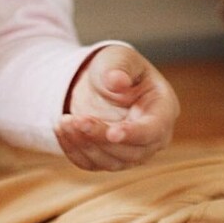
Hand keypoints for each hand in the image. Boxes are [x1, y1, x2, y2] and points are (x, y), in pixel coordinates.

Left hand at [55, 45, 179, 170]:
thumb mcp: (118, 58)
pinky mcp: (109, 161)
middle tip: (76, 120)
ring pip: (111, 162)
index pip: (153, 131)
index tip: (112, 133)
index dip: (133, 134)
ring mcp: (132, 154)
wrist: (99, 84)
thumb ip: (119, 67)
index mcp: (163, 110)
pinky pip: (91, 164)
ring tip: (63, 121)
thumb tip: (117, 82)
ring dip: (85, 145)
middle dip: (101, 138)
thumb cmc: (116, 67)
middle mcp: (152, 139)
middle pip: (131, 152)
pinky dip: (74, 150)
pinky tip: (60, 129)